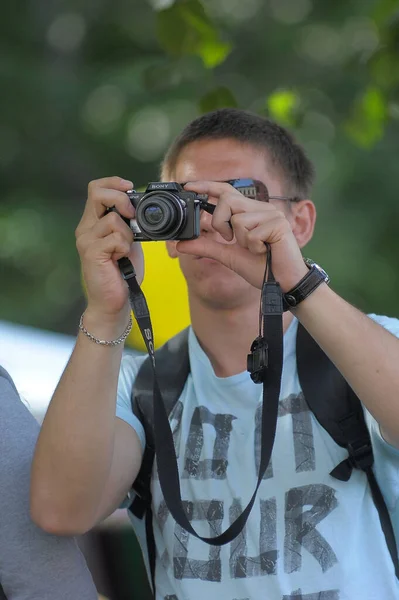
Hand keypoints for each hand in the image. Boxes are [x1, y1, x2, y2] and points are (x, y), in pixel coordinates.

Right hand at [75, 177, 143, 323]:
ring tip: (125, 250)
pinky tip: (121, 259)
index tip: (130, 187)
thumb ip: (129, 224)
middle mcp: (85, 228)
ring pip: (113, 219)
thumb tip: (140, 206)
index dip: (113, 183)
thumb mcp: (128, 241)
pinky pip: (115, 237)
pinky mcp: (91, 252)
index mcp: (93, 222)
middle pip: (98, 193)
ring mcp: (86, 240)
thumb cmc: (122, 273)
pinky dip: (125, 246)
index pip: (96, 188)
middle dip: (121, 199)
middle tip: (132, 215)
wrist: (114, 301)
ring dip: (128, 233)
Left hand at [177, 181, 307, 289]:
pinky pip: (252, 232)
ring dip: (241, 240)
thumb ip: (206, 247)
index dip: (207, 186)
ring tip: (255, 248)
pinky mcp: (278, 223)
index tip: (188, 185)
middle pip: (227, 200)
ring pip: (238, 219)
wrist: (283, 283)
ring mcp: (271, 214)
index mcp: (249, 212)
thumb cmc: (261, 267)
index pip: (226, 192)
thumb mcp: (228, 256)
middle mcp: (260, 208)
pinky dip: (254, 247)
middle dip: (220, 222)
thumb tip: (180, 244)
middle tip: (229, 239)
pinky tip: (265, 251)